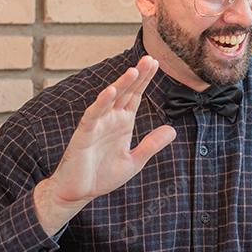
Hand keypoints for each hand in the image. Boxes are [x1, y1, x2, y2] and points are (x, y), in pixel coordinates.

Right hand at [34, 56, 175, 233]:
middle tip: (150, 59)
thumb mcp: (134, 161)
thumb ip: (152, 145)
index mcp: (122, 123)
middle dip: (137, 76)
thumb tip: (173, 130)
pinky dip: (101, 103)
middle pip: (126, 92)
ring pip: (110, 99)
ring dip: (121, 85)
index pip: (136, 96)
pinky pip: (93, 115)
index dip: (145, 80)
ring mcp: (97, 125)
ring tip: (134, 71)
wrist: (79, 192)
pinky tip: (111, 91)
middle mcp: (110, 119)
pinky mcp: (84, 134)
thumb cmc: (102, 176)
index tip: (155, 63)